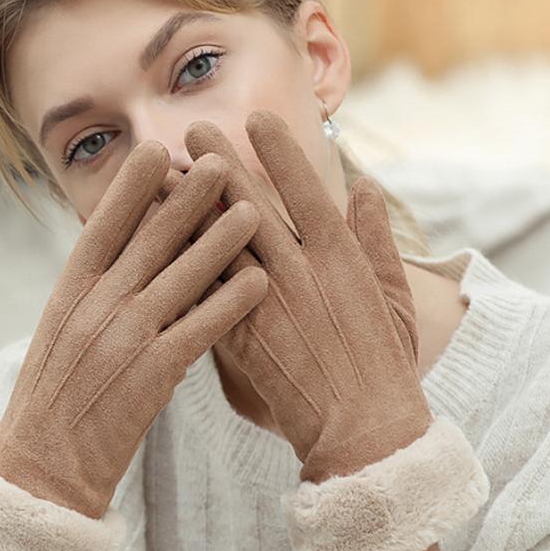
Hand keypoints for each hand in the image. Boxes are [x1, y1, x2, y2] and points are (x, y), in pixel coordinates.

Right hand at [0, 140, 267, 518]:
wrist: (42, 468)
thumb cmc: (55, 398)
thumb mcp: (61, 333)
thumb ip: (92, 293)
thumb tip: (123, 253)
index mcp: (68, 294)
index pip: (101, 228)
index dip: (131, 188)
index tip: (157, 151)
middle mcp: (95, 308)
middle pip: (147, 242)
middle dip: (186, 199)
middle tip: (219, 161)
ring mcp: (123, 340)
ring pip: (180, 279)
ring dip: (220, 242)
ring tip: (254, 210)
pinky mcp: (151, 376)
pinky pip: (198, 331)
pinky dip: (229, 305)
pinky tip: (259, 282)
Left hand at [158, 109, 432, 484]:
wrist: (362, 433)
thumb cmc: (385, 365)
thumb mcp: (393, 298)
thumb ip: (377, 239)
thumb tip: (366, 186)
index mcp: (341, 261)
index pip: (306, 192)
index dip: (280, 152)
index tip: (257, 117)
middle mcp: (300, 276)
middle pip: (251, 208)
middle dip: (220, 164)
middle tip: (192, 129)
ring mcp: (266, 307)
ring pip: (218, 245)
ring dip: (189, 206)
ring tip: (162, 173)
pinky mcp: (240, 340)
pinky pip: (204, 293)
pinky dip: (182, 263)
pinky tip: (156, 240)